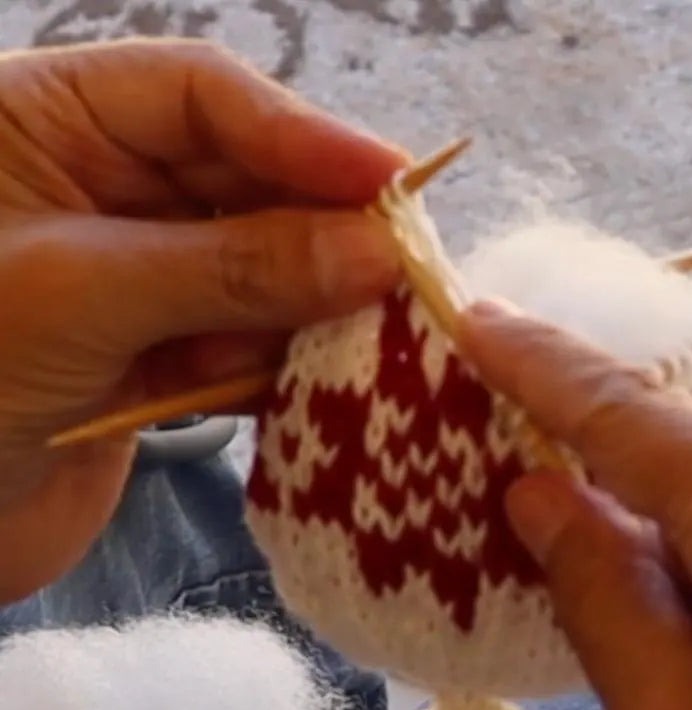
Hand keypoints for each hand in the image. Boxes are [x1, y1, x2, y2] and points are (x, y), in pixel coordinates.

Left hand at [0, 39, 405, 602]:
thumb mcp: (86, 297)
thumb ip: (234, 268)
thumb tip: (373, 250)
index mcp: (47, 122)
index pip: (198, 95)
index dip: (300, 133)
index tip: (390, 182)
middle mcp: (96, 186)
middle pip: (243, 180)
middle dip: (316, 230)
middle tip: (400, 271)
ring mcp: (130, 276)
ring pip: (255, 269)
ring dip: (304, 308)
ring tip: (359, 343)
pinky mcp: (153, 356)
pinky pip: (242, 342)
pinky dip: (274, 366)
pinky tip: (308, 387)